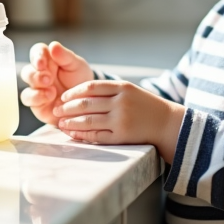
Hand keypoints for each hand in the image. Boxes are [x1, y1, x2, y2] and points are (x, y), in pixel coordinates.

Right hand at [19, 41, 93, 126]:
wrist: (86, 99)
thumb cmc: (79, 78)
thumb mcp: (76, 65)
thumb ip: (65, 56)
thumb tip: (53, 45)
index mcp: (47, 60)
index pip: (36, 52)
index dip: (37, 56)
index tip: (42, 62)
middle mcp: (38, 74)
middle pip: (27, 71)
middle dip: (35, 74)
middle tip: (48, 78)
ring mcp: (36, 90)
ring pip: (25, 86)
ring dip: (35, 89)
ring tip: (51, 91)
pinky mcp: (36, 103)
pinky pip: (29, 99)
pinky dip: (37, 98)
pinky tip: (50, 97)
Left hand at [53, 80, 184, 162]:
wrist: (167, 124)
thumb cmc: (145, 106)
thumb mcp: (130, 91)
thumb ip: (108, 90)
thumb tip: (78, 94)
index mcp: (122, 88)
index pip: (90, 87)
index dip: (72, 92)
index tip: (62, 97)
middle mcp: (121, 103)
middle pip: (85, 104)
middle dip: (66, 108)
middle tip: (56, 111)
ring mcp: (121, 120)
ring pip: (87, 121)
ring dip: (70, 123)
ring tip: (60, 124)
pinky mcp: (121, 137)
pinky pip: (96, 136)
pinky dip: (81, 135)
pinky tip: (73, 134)